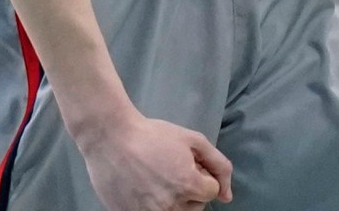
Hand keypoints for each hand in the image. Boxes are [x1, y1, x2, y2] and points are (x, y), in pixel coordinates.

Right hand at [77, 112, 233, 209]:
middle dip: (190, 190)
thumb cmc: (152, 135)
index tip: (186, 163)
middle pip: (195, 206)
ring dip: (174, 200)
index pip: (211, 192)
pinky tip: (143, 187)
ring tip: (159, 179)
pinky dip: (152, 205)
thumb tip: (228, 196)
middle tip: (172, 170)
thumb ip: (218, 165)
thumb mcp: (192, 140)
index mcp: (189, 186)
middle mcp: (171, 206)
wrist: (110, 138)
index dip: (202, 174)